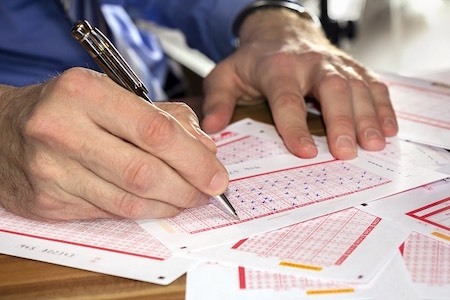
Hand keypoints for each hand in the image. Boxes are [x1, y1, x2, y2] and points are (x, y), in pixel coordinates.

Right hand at [0, 68, 227, 220]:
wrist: (2, 131)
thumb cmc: (66, 108)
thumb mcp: (112, 95)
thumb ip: (163, 117)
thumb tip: (204, 149)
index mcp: (84, 92)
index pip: (155, 131)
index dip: (194, 158)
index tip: (217, 174)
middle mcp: (63, 130)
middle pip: (145, 171)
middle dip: (188, 186)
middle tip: (208, 190)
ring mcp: (52, 171)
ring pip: (129, 199)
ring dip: (170, 202)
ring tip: (188, 197)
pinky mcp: (49, 202)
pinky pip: (111, 212)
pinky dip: (144, 210)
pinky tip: (158, 203)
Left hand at [201, 8, 397, 159]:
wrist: (280, 32)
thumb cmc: (253, 61)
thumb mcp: (226, 76)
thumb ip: (218, 101)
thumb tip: (212, 129)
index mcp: (277, 67)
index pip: (287, 98)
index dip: (295, 126)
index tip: (305, 152)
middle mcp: (310, 63)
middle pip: (332, 89)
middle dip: (341, 121)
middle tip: (346, 152)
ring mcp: (335, 64)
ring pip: (357, 87)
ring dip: (368, 117)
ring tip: (373, 145)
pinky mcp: (352, 67)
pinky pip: (373, 84)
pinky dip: (383, 107)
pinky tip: (389, 129)